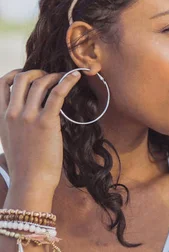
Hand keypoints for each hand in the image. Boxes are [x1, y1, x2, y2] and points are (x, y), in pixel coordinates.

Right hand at [0, 69, 80, 190]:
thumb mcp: (11, 139)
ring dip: (55, 76)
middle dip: (38, 72)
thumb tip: (28, 113)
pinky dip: (67, 80)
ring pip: (40, 83)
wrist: (30, 181)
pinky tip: (76, 76)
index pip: (2, 84)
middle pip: (22, 78)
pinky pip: (57, 93)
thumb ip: (15, 123)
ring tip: (65, 78)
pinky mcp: (46, 122)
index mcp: (2, 116)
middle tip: (51, 76)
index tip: (30, 74)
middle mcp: (12, 113)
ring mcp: (28, 117)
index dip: (17, 73)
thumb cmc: (25, 164)